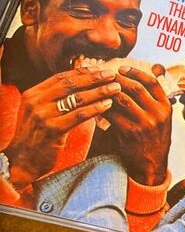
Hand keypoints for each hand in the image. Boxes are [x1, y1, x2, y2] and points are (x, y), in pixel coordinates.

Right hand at [5, 66, 119, 186]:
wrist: (21, 162)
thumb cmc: (37, 136)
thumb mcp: (39, 111)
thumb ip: (53, 97)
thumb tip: (80, 83)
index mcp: (33, 94)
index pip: (61, 77)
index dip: (82, 72)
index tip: (99, 69)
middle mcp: (36, 102)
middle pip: (71, 84)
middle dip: (94, 78)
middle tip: (112, 75)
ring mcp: (43, 115)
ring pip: (77, 98)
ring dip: (99, 92)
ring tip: (115, 88)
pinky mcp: (52, 130)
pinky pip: (79, 115)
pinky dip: (95, 108)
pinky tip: (108, 105)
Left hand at [104, 66, 172, 185]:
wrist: (152, 165)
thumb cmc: (153, 139)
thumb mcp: (161, 118)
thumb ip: (152, 101)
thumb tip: (136, 80)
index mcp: (166, 106)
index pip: (152, 82)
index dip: (136, 72)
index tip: (123, 68)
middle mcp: (158, 113)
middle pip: (137, 88)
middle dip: (120, 79)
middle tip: (106, 75)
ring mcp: (145, 123)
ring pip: (124, 99)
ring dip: (110, 91)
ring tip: (101, 87)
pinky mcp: (130, 133)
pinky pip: (114, 114)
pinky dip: (104, 107)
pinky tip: (98, 104)